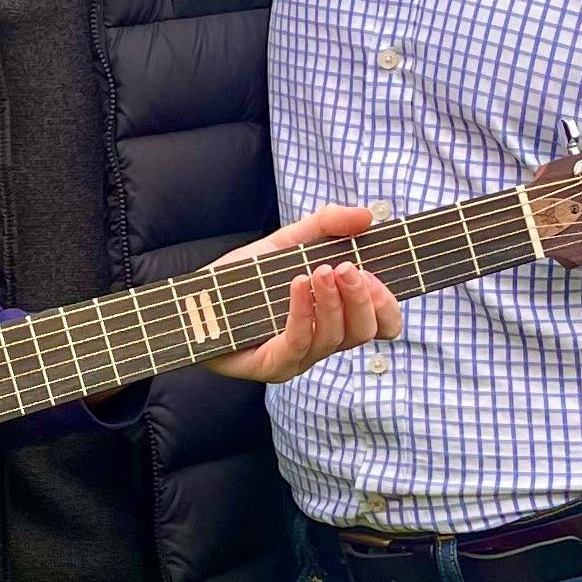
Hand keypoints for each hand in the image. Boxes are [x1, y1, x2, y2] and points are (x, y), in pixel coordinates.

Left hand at [202, 204, 405, 383]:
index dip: (386, 303)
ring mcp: (300, 358)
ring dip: (332, 302)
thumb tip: (367, 215)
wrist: (195, 299)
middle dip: (361, 298)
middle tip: (347, 268)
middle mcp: (323, 342)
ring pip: (334, 338)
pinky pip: (299, 342)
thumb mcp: (286, 242)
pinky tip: (296, 283)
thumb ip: (326, 225)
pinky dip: (303, 311)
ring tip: (318, 271)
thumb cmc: (243, 278)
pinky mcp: (273, 366)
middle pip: (364, 331)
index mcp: (335, 317)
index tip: (373, 273)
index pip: (382, 324)